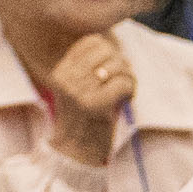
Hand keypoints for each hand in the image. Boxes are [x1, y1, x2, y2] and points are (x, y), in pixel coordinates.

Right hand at [44, 32, 133, 166]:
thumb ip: (89, 66)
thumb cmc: (84, 115)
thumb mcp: (77, 86)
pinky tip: (126, 99)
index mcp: (61, 71)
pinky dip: (131, 90)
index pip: (92, 42)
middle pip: (108, 52)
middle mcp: (66, 79)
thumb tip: (114, 44)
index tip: (110, 69)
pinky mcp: (94, 104)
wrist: (77, 149)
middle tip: (122, 81)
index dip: (109, 51)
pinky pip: (123, 83)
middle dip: (122, 65)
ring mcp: (78, 92)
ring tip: (125, 91)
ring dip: (129, 78)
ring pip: (118, 67)